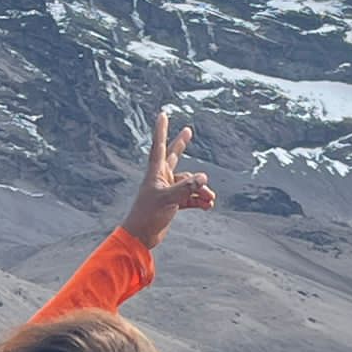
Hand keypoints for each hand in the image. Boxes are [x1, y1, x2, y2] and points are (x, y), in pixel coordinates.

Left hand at [120, 108, 215, 250]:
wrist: (141, 237)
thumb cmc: (148, 215)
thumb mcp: (168, 199)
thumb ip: (187, 188)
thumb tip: (204, 178)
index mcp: (155, 172)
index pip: (159, 145)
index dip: (162, 130)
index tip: (162, 114)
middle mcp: (161, 178)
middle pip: (174, 156)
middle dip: (181, 145)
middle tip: (188, 131)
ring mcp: (167, 190)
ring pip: (189, 183)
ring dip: (200, 190)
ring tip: (210, 199)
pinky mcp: (172, 203)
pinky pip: (190, 197)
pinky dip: (199, 200)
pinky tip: (208, 205)